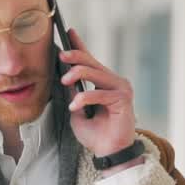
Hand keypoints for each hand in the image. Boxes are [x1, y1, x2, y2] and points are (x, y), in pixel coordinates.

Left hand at [59, 28, 138, 161]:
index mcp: (103, 83)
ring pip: (95, 72)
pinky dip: (85, 98)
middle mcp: (114, 82)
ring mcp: (121, 89)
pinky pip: (100, 93)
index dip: (80, 45)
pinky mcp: (124, 99)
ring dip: (77, 74)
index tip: (69, 31)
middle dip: (74, 57)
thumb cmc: (95, 134)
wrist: (109, 153)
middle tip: (60, 57)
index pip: (90, 59)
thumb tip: (64, 77)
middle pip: (91, 62)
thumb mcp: (77, 111)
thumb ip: (73, 94)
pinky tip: (75, 106)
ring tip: (65, 82)